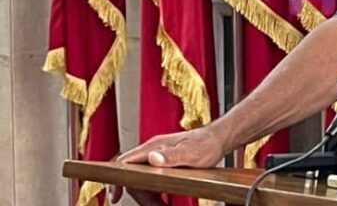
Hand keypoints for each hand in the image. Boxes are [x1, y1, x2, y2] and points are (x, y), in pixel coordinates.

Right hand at [109, 126, 226, 203]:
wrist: (218, 140)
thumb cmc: (207, 143)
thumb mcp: (192, 152)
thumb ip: (172, 155)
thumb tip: (152, 158)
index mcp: (154, 147)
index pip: (124, 161)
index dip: (116, 178)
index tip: (115, 195)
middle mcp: (152, 152)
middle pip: (133, 177)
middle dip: (141, 196)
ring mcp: (157, 159)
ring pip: (142, 182)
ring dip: (149, 198)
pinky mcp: (164, 166)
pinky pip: (151, 182)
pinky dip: (154, 195)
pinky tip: (163, 201)